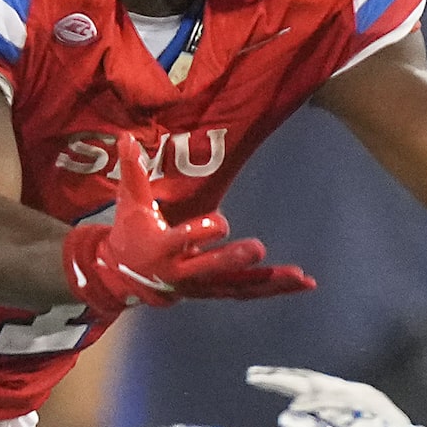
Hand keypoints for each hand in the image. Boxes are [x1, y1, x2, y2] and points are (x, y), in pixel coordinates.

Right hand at [61, 136, 312, 319]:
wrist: (124, 278)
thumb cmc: (131, 235)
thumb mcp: (130, 205)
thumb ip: (133, 172)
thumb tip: (126, 137)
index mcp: (161, 248)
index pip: (182, 239)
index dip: (200, 232)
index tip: (220, 222)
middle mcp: (182, 272)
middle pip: (211, 268)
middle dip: (233, 260)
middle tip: (258, 249)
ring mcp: (201, 285)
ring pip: (236, 285)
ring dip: (269, 281)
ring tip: (301, 277)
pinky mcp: (215, 290)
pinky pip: (247, 290)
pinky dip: (274, 287)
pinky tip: (303, 283)